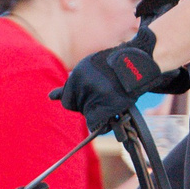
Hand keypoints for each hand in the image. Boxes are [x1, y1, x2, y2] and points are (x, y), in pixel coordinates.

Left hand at [52, 33, 171, 132]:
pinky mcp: (109, 104)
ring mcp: (96, 93)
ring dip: (98, 112)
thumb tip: (51, 97)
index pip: (67, 100)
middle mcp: (84, 83)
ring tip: (113, 97)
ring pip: (88, 116)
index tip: (94, 92)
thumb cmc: (112, 69)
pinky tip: (112, 113)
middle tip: (105, 93)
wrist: (138, 63)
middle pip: (76, 108)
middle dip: (88, 105)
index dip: (80, 99)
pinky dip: (103, 124)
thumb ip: (69, 87)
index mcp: (78, 75)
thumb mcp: (87, 71)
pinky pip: (96, 125)